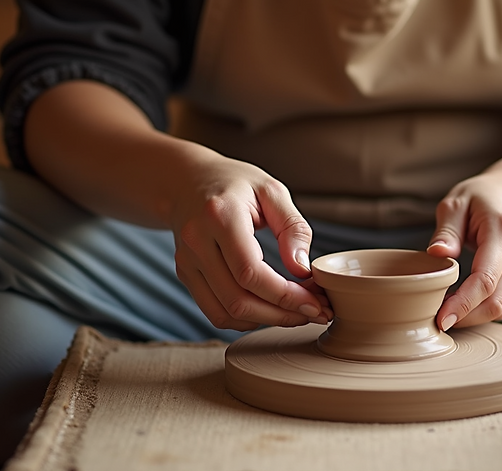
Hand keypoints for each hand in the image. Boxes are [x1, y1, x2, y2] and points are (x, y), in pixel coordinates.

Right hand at [170, 153, 332, 330]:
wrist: (186, 180)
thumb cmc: (235, 183)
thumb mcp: (272, 191)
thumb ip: (293, 228)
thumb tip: (302, 270)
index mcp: (220, 216)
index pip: (251, 272)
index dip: (286, 296)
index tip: (316, 303)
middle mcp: (197, 241)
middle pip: (238, 299)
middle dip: (282, 314)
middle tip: (316, 312)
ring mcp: (187, 261)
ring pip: (226, 313)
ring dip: (267, 320)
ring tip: (298, 313)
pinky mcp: (186, 274)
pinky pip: (215, 312)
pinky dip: (246, 319)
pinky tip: (270, 310)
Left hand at [427, 171, 501, 330]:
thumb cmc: (483, 197)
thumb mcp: (457, 202)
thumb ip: (447, 230)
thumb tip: (436, 254)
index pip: (486, 278)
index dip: (463, 304)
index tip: (442, 319)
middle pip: (496, 300)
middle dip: (466, 316)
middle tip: (437, 319)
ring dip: (473, 316)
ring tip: (447, 311)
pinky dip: (483, 309)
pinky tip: (463, 303)